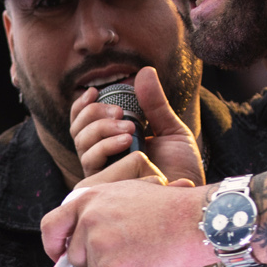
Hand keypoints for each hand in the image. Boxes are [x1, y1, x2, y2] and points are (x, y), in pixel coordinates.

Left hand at [41, 175, 207, 266]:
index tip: (61, 256)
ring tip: (143, 255)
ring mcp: (99, 248)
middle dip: (97, 262)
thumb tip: (81, 235)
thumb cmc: (168, 207)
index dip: (54, 245)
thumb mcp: (125, 193)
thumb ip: (98, 210)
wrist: (195, 220)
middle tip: (127, 253)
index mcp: (87, 200)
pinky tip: (149, 266)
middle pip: (76, 258)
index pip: (51, 226)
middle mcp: (87, 222)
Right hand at [70, 65, 204, 184]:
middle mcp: (104, 160)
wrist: (189, 194)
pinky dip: (104, 147)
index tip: (93, 91)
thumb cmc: (182, 168)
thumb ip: (154, 103)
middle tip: (118, 110)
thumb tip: (143, 71)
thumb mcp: (170, 129)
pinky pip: (91, 164)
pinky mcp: (104, 188)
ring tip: (129, 127)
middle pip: (78, 132)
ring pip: (82, 146)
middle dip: (93, 115)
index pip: (84, 123)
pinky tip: (125, 140)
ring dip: (100, 129)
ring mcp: (103, 174)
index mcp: (113, 144)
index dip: (82, 106)